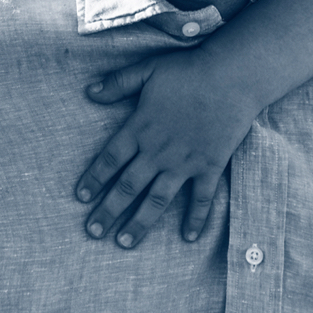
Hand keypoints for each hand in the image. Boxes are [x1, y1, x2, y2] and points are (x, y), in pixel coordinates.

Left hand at [76, 49, 260, 248]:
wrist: (232, 77)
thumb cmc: (189, 70)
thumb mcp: (148, 69)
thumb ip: (118, 82)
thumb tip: (90, 91)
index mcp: (140, 127)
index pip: (110, 159)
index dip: (94, 178)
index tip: (80, 197)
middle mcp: (158, 150)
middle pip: (127, 186)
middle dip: (108, 211)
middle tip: (93, 231)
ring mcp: (184, 162)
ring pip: (157, 199)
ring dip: (139, 222)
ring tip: (124, 242)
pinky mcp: (210, 166)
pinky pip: (201, 199)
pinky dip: (195, 219)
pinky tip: (188, 238)